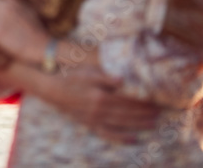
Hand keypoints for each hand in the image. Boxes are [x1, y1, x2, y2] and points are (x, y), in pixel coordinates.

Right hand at [39, 66, 161, 142]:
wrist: (51, 88)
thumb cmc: (70, 77)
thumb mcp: (86, 72)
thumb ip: (105, 76)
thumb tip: (123, 80)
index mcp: (100, 95)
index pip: (127, 99)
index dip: (142, 101)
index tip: (155, 100)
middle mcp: (99, 109)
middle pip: (128, 112)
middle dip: (145, 113)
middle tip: (159, 112)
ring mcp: (95, 118)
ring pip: (121, 124)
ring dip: (139, 124)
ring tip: (153, 124)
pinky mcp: (89, 124)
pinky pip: (107, 133)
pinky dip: (121, 138)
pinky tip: (133, 140)